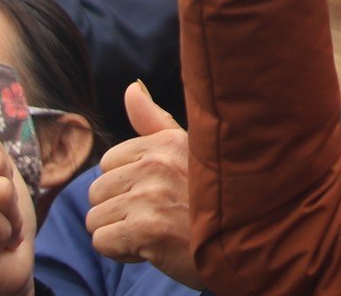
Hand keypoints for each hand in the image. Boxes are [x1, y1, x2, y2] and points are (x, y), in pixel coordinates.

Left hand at [86, 82, 198, 287]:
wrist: (245, 244)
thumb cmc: (214, 199)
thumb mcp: (189, 151)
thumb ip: (154, 121)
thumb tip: (131, 88)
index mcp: (166, 142)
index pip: (108, 162)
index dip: (127, 184)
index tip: (156, 194)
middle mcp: (157, 164)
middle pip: (97, 190)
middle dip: (118, 209)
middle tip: (156, 216)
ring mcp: (150, 196)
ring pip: (95, 218)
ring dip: (119, 232)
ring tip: (154, 232)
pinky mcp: (145, 229)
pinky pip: (102, 242)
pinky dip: (122, 252)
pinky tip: (151, 248)